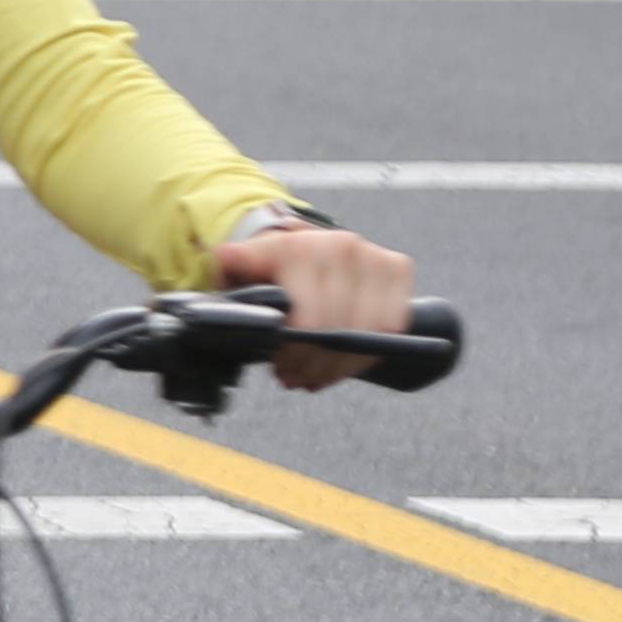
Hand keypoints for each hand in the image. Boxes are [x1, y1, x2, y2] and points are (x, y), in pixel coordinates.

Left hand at [215, 217, 414, 390]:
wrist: (301, 245)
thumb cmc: (268, 267)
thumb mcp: (240, 270)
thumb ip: (231, 269)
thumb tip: (224, 257)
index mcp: (299, 247)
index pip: (310, 322)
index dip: (295, 354)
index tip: (279, 367)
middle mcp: (340, 246)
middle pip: (339, 333)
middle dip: (313, 364)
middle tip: (294, 376)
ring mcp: (373, 256)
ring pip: (369, 334)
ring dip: (340, 365)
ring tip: (315, 373)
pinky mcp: (397, 268)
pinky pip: (392, 327)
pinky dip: (367, 352)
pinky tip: (342, 360)